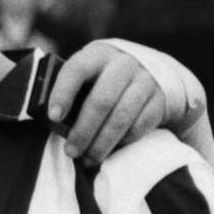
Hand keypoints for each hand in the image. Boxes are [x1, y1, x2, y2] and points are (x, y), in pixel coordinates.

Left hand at [48, 43, 174, 160]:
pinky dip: (123, 141)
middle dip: (83, 131)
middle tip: (71, 151)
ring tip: (89, 158)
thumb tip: (54, 120)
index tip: (54, 117)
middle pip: (101, 100)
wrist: (155, 73)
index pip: (77, 69)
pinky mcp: (160, 100)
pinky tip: (112, 150)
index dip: (63, 93)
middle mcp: (123, 64)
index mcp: (98, 54)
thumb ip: (75, 89)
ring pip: (121, 117)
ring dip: (102, 143)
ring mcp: (145, 81)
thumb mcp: (92, 73)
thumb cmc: (108, 77)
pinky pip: (139, 126)